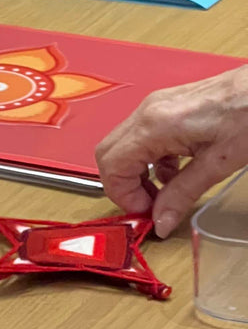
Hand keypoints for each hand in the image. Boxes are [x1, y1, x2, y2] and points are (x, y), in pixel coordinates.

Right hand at [96, 66, 247, 237]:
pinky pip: (142, 139)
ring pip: (123, 148)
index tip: (145, 212)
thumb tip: (161, 221)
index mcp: (156, 125)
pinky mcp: (167, 108)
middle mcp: (149, 112)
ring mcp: (156, 107)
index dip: (123, 196)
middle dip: (122, 186)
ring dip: (136, 175)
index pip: (112, 166)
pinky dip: (150, 162)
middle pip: (109, 156)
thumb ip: (183, 194)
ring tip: (164, 192)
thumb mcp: (218, 163)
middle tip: (148, 205)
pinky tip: (175, 172)